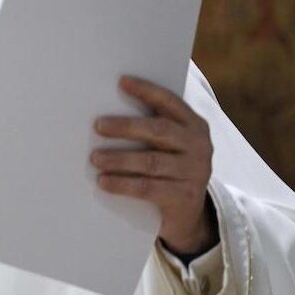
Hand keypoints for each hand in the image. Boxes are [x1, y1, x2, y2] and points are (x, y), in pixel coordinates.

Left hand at [90, 75, 217, 255]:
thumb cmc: (169, 168)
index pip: (170, 102)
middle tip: (97, 125)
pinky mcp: (185, 197)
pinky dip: (123, 184)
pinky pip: (148, 188)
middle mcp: (199, 146)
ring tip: (94, 158)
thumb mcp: (167, 145)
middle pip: (159, 131)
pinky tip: (103, 182)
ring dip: (119, 159)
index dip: (147, 91)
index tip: (122, 81)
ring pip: (151, 162)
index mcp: (194, 125)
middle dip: (126, 127)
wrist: (189, 213)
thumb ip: (150, 127)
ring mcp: (194, 172)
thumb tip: (106, 111)